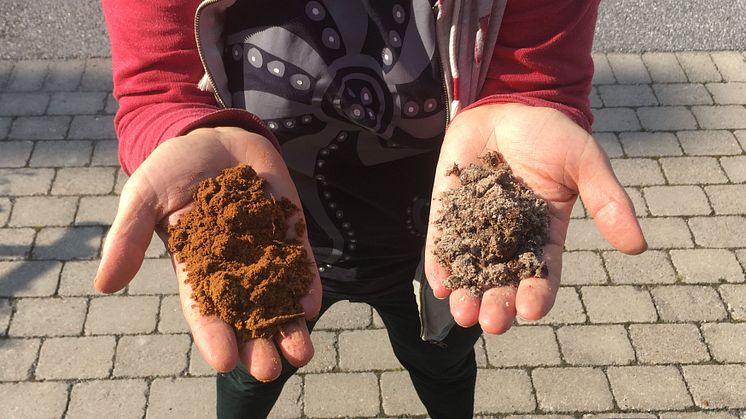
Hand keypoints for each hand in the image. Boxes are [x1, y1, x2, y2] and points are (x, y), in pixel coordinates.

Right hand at [94, 127, 321, 380]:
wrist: (213, 136)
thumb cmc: (172, 167)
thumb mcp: (144, 197)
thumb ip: (129, 238)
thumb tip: (105, 285)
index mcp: (195, 268)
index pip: (203, 309)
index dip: (212, 335)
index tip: (224, 361)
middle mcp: (232, 268)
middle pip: (246, 315)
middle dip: (258, 344)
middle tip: (269, 369)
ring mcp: (263, 251)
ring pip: (277, 297)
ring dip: (289, 326)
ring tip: (301, 354)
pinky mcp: (287, 231)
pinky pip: (299, 262)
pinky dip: (305, 284)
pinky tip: (311, 305)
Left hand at [424, 103, 645, 333]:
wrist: (509, 103)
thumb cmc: (551, 133)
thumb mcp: (586, 163)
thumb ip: (608, 202)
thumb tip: (638, 246)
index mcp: (545, 233)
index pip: (542, 273)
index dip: (537, 294)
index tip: (531, 311)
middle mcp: (509, 237)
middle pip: (503, 280)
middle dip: (497, 304)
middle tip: (491, 323)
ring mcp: (476, 225)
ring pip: (471, 269)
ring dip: (467, 293)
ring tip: (463, 312)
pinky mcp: (449, 210)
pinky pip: (442, 242)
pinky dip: (440, 263)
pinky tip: (439, 283)